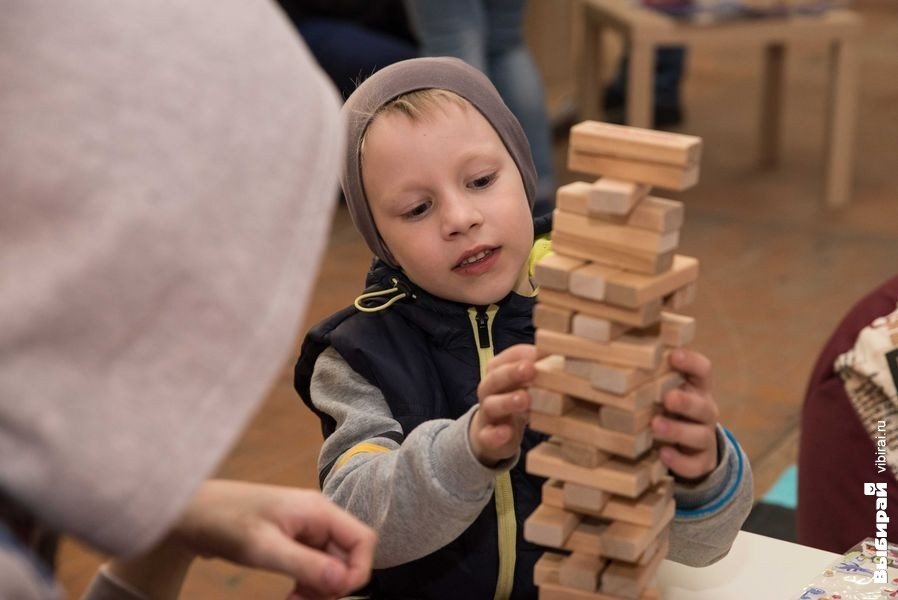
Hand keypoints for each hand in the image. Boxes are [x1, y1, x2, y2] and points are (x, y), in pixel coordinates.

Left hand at [174, 480, 375, 599]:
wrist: (189, 512)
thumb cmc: (224, 521)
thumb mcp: (264, 548)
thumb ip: (306, 564)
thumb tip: (343, 582)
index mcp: (318, 511)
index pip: (363, 540)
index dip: (357, 571)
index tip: (332, 595)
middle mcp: (317, 517)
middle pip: (348, 555)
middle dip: (334, 585)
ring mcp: (305, 528)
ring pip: (331, 564)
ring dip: (320, 588)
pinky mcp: (291, 539)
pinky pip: (313, 565)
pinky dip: (307, 583)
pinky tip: (290, 594)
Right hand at [470, 344, 536, 465]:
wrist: (492, 433)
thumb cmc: (514, 401)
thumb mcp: (524, 384)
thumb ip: (538, 370)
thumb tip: (563, 354)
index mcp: (497, 372)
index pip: (505, 358)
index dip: (520, 355)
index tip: (538, 352)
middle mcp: (489, 390)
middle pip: (495, 378)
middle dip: (512, 372)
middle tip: (530, 369)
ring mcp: (486, 414)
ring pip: (491, 405)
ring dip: (507, 401)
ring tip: (524, 399)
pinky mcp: (486, 437)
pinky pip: (487, 435)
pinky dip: (496, 434)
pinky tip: (506, 432)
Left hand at [651, 349, 719, 482]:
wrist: (693, 448)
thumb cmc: (672, 411)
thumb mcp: (666, 392)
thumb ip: (653, 379)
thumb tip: (617, 360)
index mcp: (697, 389)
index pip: (703, 371)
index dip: (691, 362)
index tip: (673, 355)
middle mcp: (705, 412)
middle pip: (703, 406)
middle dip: (686, 402)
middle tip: (668, 398)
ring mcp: (705, 438)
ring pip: (700, 435)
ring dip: (678, 430)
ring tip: (656, 425)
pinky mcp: (701, 462)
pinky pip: (694, 464)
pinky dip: (679, 461)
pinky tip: (663, 454)